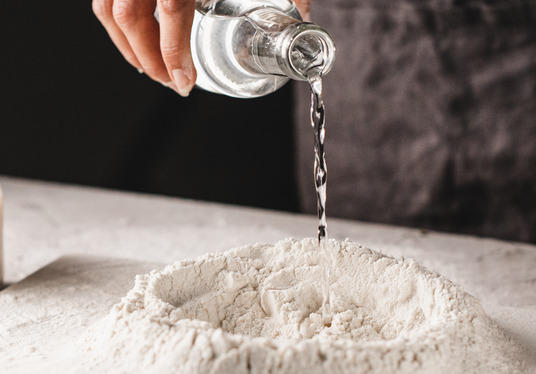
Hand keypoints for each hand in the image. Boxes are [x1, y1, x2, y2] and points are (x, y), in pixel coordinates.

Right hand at [93, 0, 312, 96]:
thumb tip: (304, 15)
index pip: (171, 14)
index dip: (173, 55)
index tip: (183, 82)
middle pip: (128, 17)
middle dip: (146, 58)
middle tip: (169, 81)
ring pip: (107, 5)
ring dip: (125, 42)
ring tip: (148, 65)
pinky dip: (116, 14)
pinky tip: (136, 30)